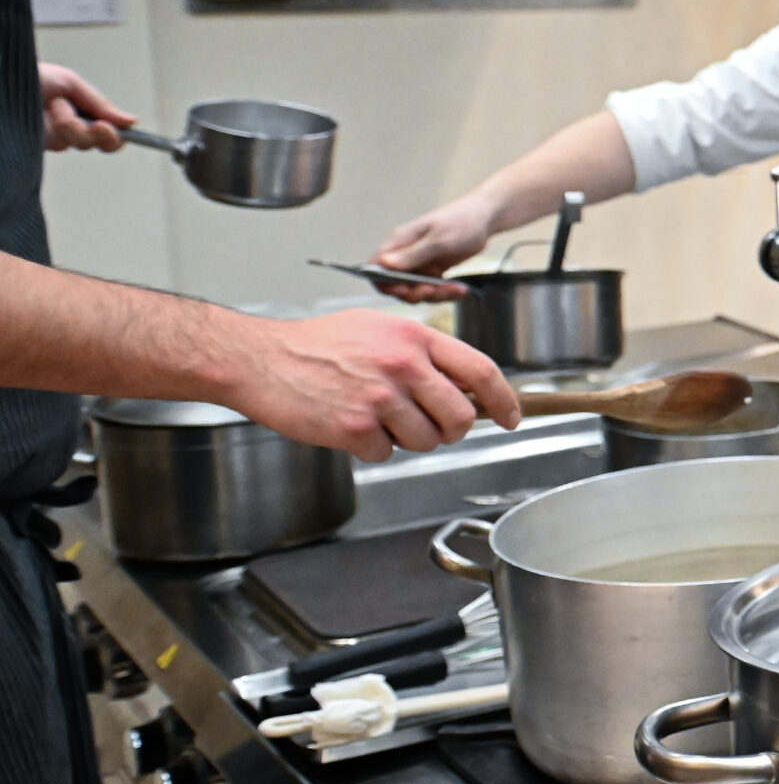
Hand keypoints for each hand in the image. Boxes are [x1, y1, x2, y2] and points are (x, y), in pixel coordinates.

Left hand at [37, 63, 134, 151]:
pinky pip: (60, 143)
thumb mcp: (71, 82)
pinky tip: (46, 111)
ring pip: (80, 143)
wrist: (1, 81)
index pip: (114, 132)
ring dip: (72, 125)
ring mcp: (58, 137)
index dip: (118, 135)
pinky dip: (57, 127)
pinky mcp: (41, 144)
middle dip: (100, 134)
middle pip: (102, 143)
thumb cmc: (32, 76)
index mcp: (87, 112)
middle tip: (98, 126)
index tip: (109, 126)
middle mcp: (76, 128)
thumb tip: (133, 121)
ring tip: (56, 104)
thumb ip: (100, 104)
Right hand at [224, 312, 520, 461]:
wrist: (261, 359)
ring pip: (427, 441)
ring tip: (378, 417)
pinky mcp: (356, 427)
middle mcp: (404, 366)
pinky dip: (372, 448)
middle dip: (452, 429)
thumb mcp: (380, 329)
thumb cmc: (318, 343)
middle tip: (431, 425)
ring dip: (408, 439)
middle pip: (461, 417)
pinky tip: (351, 425)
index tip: (512, 417)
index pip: (482, 371)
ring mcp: (380, 398)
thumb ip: (423, 351)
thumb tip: (465, 381)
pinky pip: (387, 454)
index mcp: (415, 338)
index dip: (505, 400)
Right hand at [372, 197, 498, 301]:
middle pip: (395, 285)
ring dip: (434, 295)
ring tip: (456, 289)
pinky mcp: (433, 272)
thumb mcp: (439, 240)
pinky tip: (461, 289)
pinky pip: (433, 290)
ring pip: (416, 291)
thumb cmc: (461, 221)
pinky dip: (445, 293)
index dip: (383, 283)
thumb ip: (413, 254)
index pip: (376, 268)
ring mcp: (419, 265)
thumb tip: (383, 263)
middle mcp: (405, 255)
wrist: (484, 218)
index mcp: (399, 243)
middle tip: (433, 290)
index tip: (403, 289)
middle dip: (414, 293)